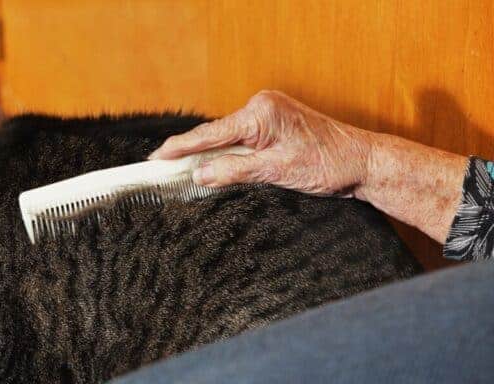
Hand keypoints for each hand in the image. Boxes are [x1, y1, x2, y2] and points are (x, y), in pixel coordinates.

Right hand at [149, 90, 373, 196]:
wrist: (363, 164)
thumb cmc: (329, 164)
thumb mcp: (276, 172)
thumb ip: (234, 171)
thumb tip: (199, 175)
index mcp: (260, 112)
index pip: (210, 134)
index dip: (180, 148)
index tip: (155, 158)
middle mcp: (262, 106)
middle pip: (216, 134)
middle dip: (191, 153)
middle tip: (162, 170)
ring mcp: (270, 114)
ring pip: (229, 138)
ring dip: (211, 156)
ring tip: (183, 172)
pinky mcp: (276, 125)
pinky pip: (243, 139)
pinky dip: (229, 154)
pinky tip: (215, 166)